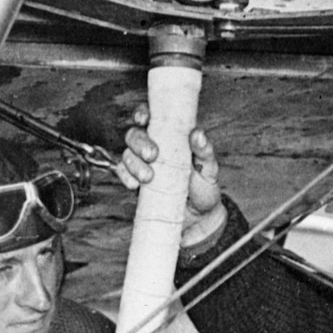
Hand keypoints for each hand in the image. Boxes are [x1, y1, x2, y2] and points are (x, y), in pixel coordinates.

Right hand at [117, 104, 226, 246]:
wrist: (198, 218)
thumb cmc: (203, 186)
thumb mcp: (209, 168)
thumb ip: (204, 151)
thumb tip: (197, 134)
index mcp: (169, 135)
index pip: (151, 117)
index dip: (142, 114)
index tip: (145, 119)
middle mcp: (152, 146)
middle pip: (134, 135)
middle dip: (139, 143)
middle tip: (152, 155)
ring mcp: (141, 164)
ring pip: (127, 154)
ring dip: (133, 163)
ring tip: (148, 177)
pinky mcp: (135, 182)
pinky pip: (123, 174)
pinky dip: (125, 177)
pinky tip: (134, 185)